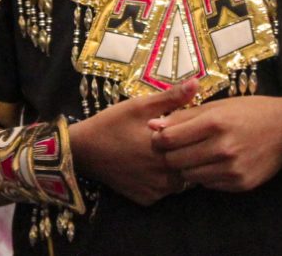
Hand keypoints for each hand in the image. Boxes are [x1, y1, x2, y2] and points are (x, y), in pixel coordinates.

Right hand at [70, 81, 197, 205]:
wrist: (84, 151)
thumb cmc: (112, 124)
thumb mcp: (140, 106)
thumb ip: (171, 97)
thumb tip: (197, 82)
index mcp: (167, 152)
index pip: (196, 147)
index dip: (193, 135)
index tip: (187, 126)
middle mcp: (164, 177)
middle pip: (189, 165)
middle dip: (186, 151)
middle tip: (173, 138)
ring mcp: (156, 191)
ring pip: (179, 180)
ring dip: (175, 166)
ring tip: (162, 150)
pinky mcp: (147, 199)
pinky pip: (164, 190)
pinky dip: (162, 179)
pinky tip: (151, 165)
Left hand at [148, 95, 281, 192]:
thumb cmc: (248, 110)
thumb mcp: (216, 106)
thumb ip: (183, 116)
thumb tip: (152, 125)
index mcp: (214, 123)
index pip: (170, 138)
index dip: (159, 139)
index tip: (159, 136)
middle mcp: (222, 148)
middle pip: (176, 160)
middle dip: (170, 155)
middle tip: (174, 148)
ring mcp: (232, 169)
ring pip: (190, 176)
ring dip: (187, 167)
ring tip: (193, 154)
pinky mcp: (241, 184)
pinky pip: (209, 184)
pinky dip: (205, 175)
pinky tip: (212, 163)